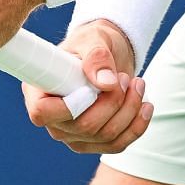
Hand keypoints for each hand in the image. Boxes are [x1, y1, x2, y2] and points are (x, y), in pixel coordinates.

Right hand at [22, 20, 154, 154]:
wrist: (107, 56)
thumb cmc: (92, 43)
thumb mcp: (94, 39)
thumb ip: (97, 57)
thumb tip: (106, 83)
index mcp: (39, 90)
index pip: (42, 113)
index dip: (70, 106)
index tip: (94, 85)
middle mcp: (52, 118)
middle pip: (84, 127)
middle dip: (114, 101)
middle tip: (125, 78)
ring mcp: (71, 134)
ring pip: (105, 137)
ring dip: (130, 110)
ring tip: (138, 83)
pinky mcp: (92, 142)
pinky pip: (117, 145)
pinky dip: (137, 126)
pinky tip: (145, 106)